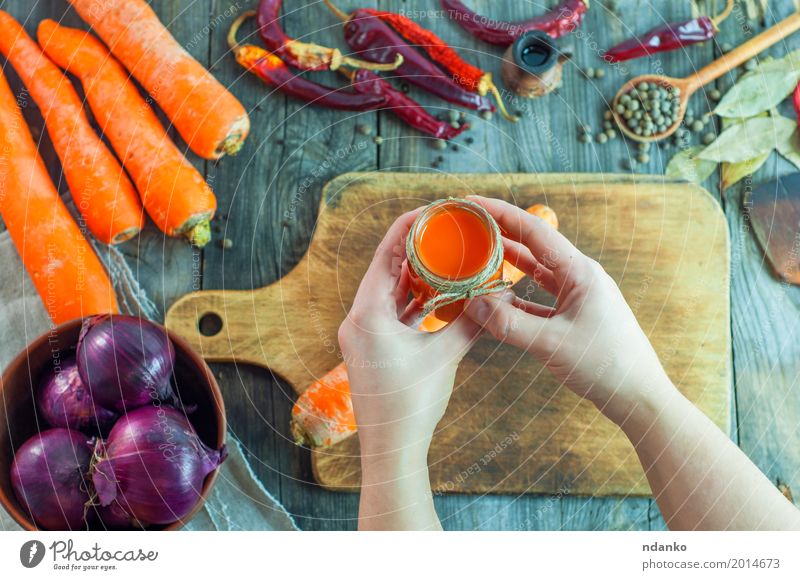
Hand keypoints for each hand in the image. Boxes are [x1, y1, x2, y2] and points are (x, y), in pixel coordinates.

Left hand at [338, 208, 481, 457]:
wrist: (391, 448)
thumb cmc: (411, 404)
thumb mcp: (444, 357)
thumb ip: (471, 322)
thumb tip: (500, 294)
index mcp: (367, 313)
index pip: (386, 254)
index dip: (409, 227)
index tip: (434, 210)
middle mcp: (359, 318)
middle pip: (387, 268)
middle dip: (416, 248)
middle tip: (445, 229)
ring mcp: (364, 333)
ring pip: (390, 291)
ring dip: (415, 274)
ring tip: (445, 255)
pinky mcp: (373, 347)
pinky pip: (393, 312)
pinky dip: (414, 300)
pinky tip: (438, 292)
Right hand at [463, 196, 672, 424]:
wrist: (638, 396)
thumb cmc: (605, 365)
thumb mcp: (551, 343)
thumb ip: (508, 324)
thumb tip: (471, 305)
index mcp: (579, 272)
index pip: (534, 231)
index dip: (501, 213)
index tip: (472, 202)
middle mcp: (579, 277)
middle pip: (532, 246)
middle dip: (499, 233)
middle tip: (467, 225)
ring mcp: (577, 295)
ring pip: (533, 272)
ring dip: (505, 263)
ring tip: (474, 254)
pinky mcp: (573, 315)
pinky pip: (537, 298)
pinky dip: (513, 296)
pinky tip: (492, 297)